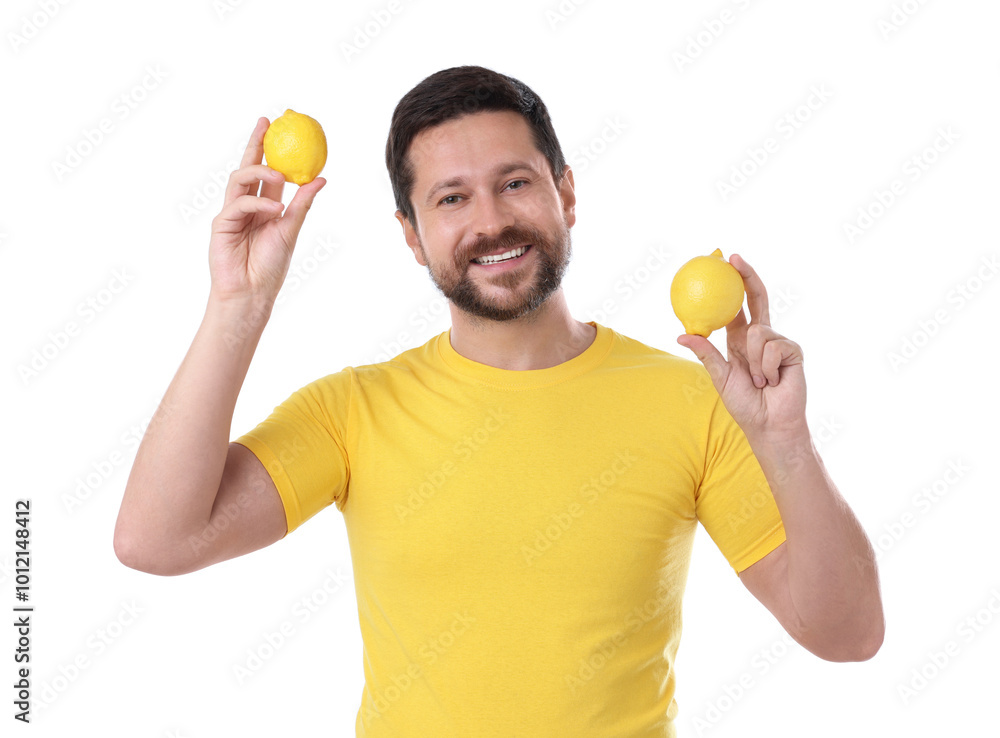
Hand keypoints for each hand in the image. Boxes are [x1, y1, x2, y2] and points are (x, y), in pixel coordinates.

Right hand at [208, 117, 325, 305]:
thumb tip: (321, 178)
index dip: (271, 149)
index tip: (280, 126)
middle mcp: (247, 205)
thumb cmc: (271, 266)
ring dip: (261, 171)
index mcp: (265, 205)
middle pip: (248, 166)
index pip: (267, 171)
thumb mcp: (291, 229)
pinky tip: (274, 208)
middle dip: (255, 143)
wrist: (252, 293)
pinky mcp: (222, 224)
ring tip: (281, 175)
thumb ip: (303, 203)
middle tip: (266, 122)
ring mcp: (232, 213)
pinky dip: (258, 203)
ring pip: (240, 178)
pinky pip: (239, 203)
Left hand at [676, 253, 805, 437]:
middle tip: (734, 258)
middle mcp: (760, 337)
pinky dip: (767, 368)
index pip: (735, 307)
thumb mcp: (720, 377)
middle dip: (747, 276)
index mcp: (740, 340)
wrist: (770, 424)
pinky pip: (773, 348)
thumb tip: (681, 334)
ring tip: (760, 381)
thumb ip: (706, 353)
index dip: (731, 286)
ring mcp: (779, 342)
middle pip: (757, 298)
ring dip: (754, 362)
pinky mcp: (793, 351)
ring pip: (759, 332)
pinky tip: (773, 381)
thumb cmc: (744, 404)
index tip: (721, 263)